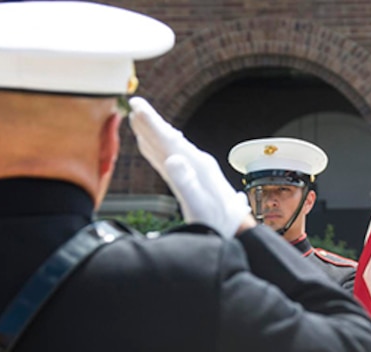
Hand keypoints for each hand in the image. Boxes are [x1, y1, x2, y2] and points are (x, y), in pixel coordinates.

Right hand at [128, 97, 250, 237]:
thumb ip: (185, 182)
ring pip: (168, 146)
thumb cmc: (217, 221)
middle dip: (150, 122)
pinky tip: (149, 146)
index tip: (137, 106)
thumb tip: (172, 159)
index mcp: (196, 166)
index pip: (169, 140)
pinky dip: (156, 150)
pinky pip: (169, 159)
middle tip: (135, 103)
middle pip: (168, 138)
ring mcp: (194, 169)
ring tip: (138, 119)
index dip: (151, 123)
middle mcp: (196, 162)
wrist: (235, 229)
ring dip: (153, 133)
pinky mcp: (191, 177)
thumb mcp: (199, 204)